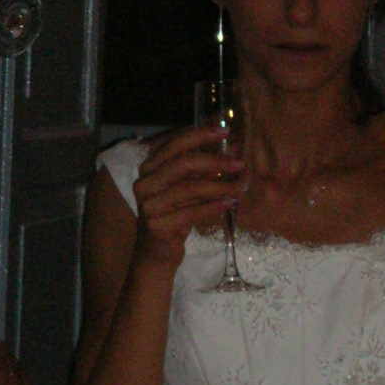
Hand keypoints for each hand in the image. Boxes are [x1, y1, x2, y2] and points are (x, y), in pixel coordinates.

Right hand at [131, 126, 245, 270]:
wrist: (157, 253)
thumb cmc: (174, 216)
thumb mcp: (187, 189)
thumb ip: (202, 170)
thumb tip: (232, 149)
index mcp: (149, 168)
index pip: (175, 144)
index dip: (200, 135)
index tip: (225, 131)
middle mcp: (144, 183)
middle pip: (182, 163)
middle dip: (214, 160)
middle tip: (240, 163)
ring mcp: (148, 205)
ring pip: (189, 188)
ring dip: (219, 186)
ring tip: (240, 187)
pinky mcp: (156, 225)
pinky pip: (190, 212)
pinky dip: (211, 207)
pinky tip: (228, 203)